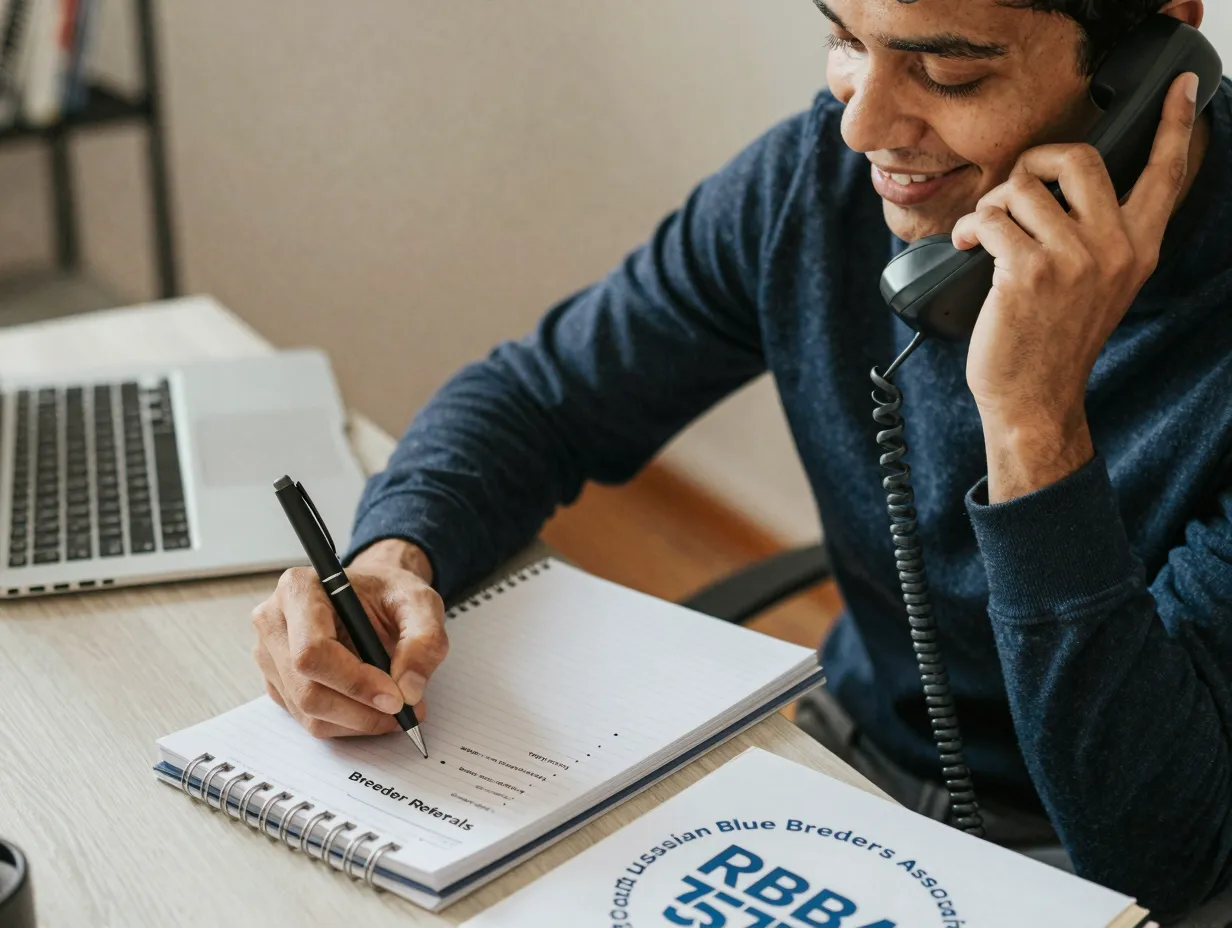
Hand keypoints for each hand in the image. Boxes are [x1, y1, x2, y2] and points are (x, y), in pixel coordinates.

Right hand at [251, 539, 447, 737]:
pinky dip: (346, 723)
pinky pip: (308, 719)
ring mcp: (270, 655)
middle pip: (306, 689)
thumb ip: (425, 641)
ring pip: (307, 711)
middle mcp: (274, 621)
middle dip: (360, 711)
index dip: (355, 683)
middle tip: (404, 713)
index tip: (396, 697)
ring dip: (357, 722)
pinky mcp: (278, 681)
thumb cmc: (390, 593)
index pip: (313, 651)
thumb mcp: (422, 603)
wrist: (376, 595)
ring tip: (397, 710)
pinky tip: (372, 708)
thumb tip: (409, 691)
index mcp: (299, 590)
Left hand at [952, 72, 1200, 501]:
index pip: (1166, 175)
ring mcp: (1074, 259)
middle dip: (1033, 162)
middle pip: (1079, 157)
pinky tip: (965, 247)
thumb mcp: (1098, 288)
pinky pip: (990, 217)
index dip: (1175, 127)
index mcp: (1139, 248)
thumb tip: (1055, 189)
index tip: (1182, 90)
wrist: (1033, 401)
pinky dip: (968, 228)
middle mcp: (1115, 248)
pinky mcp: (1028, 271)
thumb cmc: (1052, 344)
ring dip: (990, 207)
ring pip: (1022, 187)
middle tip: (1012, 193)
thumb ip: (1097, 238)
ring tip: (983, 236)